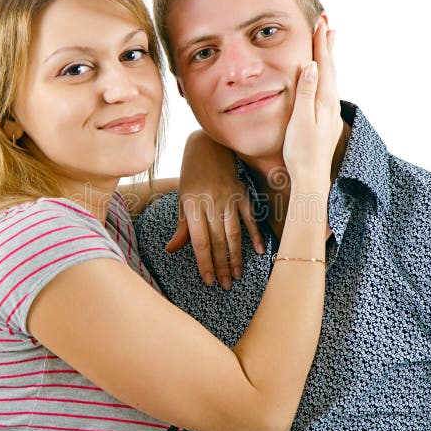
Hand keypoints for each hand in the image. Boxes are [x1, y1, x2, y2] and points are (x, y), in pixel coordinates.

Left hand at [166, 130, 264, 289]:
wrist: (209, 145)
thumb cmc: (192, 174)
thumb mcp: (182, 198)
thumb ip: (182, 226)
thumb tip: (171, 249)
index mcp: (192, 205)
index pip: (199, 241)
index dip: (204, 262)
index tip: (207, 280)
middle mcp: (211, 202)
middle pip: (217, 241)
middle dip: (221, 265)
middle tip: (224, 284)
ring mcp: (229, 198)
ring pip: (234, 233)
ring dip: (236, 256)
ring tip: (236, 274)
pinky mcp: (242, 193)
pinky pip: (250, 218)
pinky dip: (255, 235)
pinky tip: (258, 251)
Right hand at [282, 21, 341, 191]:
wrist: (311, 178)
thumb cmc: (301, 152)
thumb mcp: (300, 120)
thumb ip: (306, 92)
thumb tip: (311, 66)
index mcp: (323, 101)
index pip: (322, 66)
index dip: (320, 44)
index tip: (320, 23)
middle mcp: (330, 105)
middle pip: (330, 68)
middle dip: (327, 45)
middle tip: (326, 23)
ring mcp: (329, 113)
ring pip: (330, 78)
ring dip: (328, 59)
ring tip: (329, 42)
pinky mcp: (326, 121)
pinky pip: (327, 89)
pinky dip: (326, 75)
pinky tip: (324, 77)